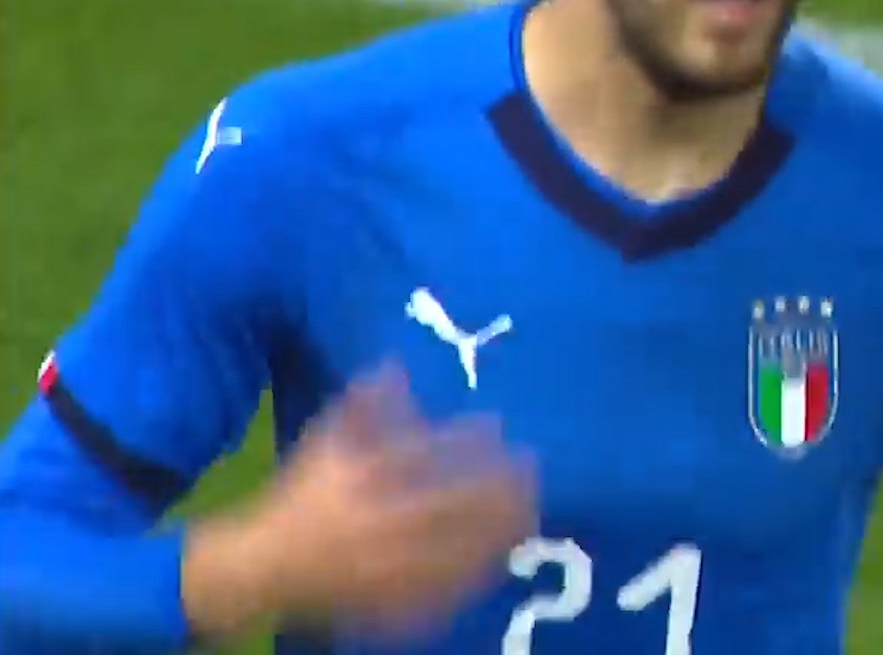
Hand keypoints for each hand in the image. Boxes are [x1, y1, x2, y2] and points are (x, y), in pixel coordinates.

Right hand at [184, 364, 538, 640]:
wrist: (260, 568)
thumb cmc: (300, 497)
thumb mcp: (325, 444)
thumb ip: (364, 406)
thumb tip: (394, 363)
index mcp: (358, 482)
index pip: (422, 454)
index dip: (466, 440)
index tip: (500, 426)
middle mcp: (373, 526)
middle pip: (450, 508)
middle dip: (497, 490)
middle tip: (533, 473)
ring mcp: (381, 571)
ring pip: (453, 554)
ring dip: (495, 533)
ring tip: (528, 514)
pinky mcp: (385, 607)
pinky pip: (438, 597)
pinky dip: (471, 577)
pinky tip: (496, 561)